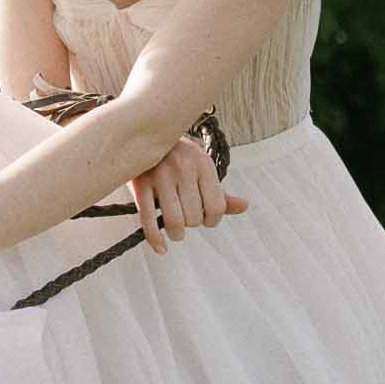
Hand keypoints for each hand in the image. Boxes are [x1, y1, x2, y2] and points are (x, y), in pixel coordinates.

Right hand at [128, 135, 248, 254]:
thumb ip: (220, 192)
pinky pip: (148, 218)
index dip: (212, 220)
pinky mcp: (140, 183)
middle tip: (185, 218)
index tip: (204, 220)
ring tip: (175, 231)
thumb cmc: (178, 159)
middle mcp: (183, 168)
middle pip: (195, 217)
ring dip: (176, 233)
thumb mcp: (201, 170)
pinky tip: (160, 247)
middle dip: (191, 224)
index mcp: (203, 165)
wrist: (146, 136)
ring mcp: (160, 175)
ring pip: (174, 221)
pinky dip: (155, 238)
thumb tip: (244, 206)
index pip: (217, 207)